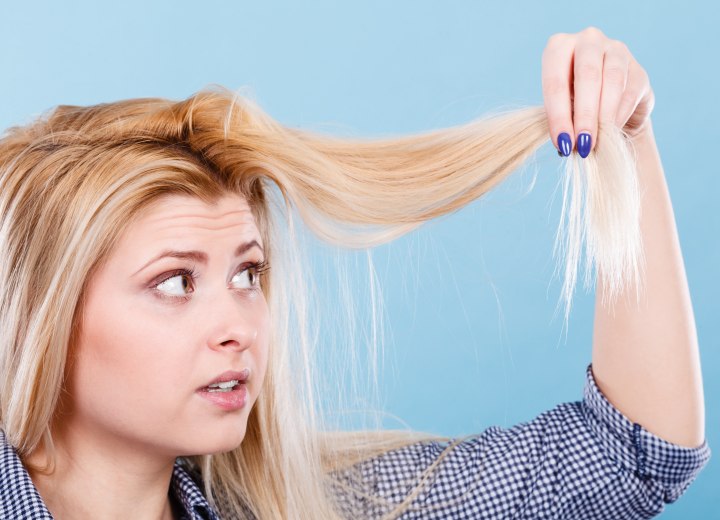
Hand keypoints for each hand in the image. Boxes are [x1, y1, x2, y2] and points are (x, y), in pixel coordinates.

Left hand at [541, 26, 654, 157]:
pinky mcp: (638, 68)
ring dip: (603, 116)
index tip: (561, 143)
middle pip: (587, 76)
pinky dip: (619, 115)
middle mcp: (588, 40)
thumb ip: (561, 123)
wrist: (605, 109)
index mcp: (559, 47)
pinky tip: (612, 131)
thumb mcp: (560, 111)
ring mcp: (616, 49)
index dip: (558, 115)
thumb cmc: (572, 107)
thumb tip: (565, 144)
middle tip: (582, 145)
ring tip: (597, 142)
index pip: (555, 81)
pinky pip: (629, 91)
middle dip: (584, 115)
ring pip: (612, 80)